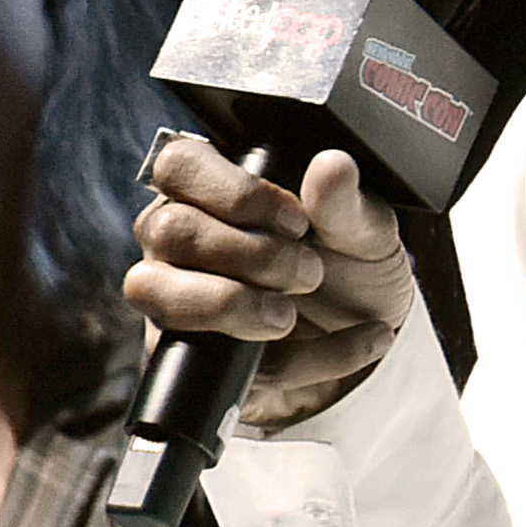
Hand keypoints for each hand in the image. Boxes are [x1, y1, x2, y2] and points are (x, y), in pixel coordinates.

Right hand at [126, 137, 417, 431]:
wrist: (369, 334)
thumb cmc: (350, 268)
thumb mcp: (363, 232)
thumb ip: (344, 204)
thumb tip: (333, 167)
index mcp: (209, 195)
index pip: (178, 164)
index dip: (237, 193)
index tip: (298, 222)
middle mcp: (176, 245)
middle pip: (169, 230)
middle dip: (251, 254)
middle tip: (311, 272)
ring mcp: (172, 302)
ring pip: (156, 292)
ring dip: (233, 303)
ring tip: (293, 315)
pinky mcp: (189, 359)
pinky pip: (209, 362)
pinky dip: (299, 359)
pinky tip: (355, 343)